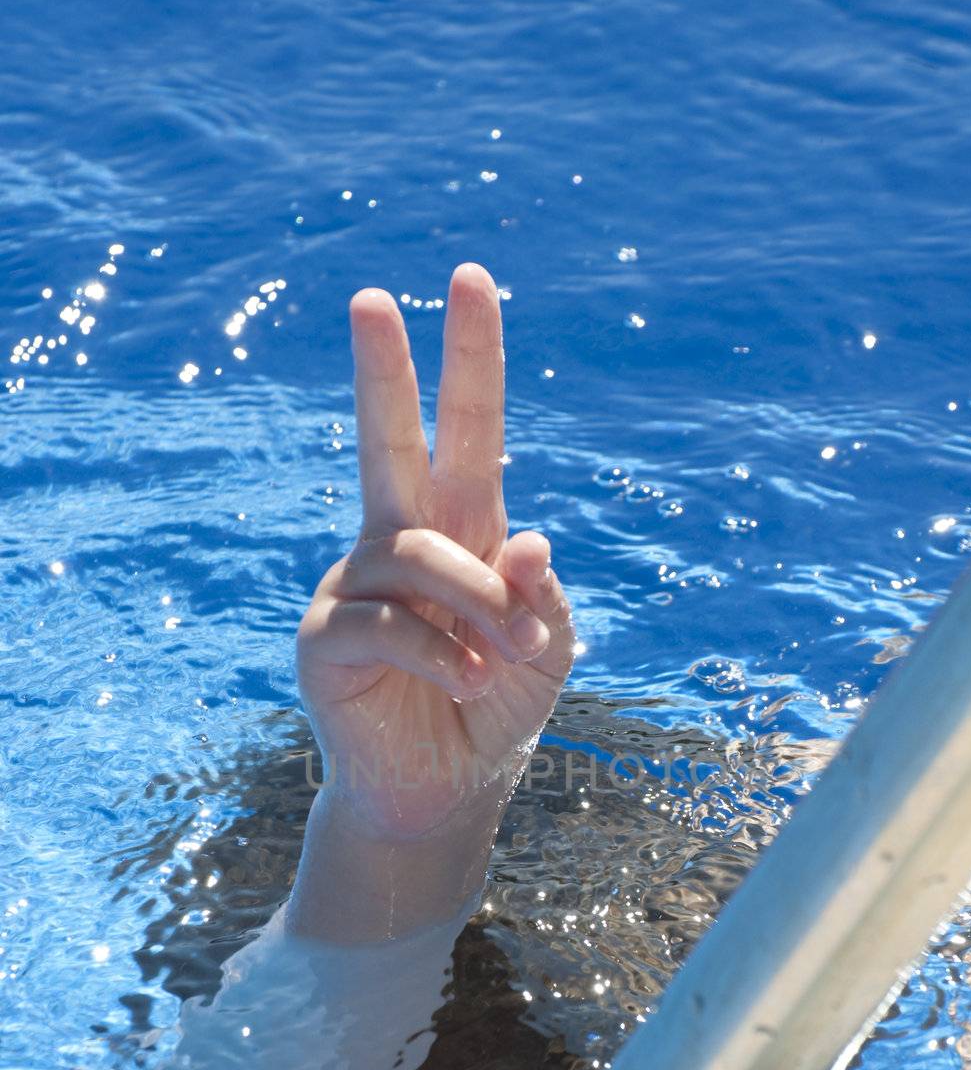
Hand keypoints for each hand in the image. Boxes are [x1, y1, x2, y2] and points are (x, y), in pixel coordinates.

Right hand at [296, 263, 574, 844]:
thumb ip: (543, 594)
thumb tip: (531, 535)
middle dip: (384, 370)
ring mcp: (354, 584)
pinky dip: (439, 653)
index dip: (471, 359)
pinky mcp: (324, 637)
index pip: (466, 431)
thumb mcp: (548, 648)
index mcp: (460, 528)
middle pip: (389, 441)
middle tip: (371, 297)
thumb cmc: (496, 706)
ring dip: (480, 607)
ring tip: (506, 661)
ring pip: (420, 557)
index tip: (471, 280)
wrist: (446, 790)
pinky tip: (462, 683)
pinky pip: (386, 622)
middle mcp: (400, 541)